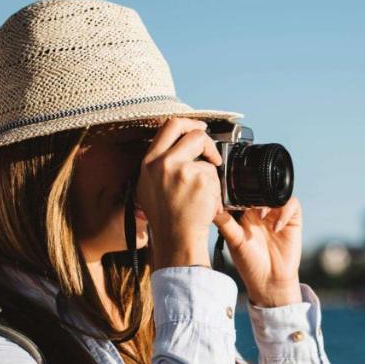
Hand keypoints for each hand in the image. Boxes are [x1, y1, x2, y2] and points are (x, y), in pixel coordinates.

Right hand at [135, 118, 223, 268]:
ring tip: (200, 197)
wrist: (177, 239)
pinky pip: (215, 177)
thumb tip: (178, 145)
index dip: (189, 124)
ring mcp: (182, 170)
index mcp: (149, 162)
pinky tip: (205, 204)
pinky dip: (215, 191)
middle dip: (207, 141)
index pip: (169, 126)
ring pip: (207, 161)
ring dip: (210, 177)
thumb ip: (159, 164)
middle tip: (213, 154)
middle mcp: (163, 163)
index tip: (199, 129)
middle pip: (192, 134)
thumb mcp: (149, 186)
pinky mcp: (199, 180)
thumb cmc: (166, 218)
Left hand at [215, 197, 303, 306]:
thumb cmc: (249, 263)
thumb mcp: (234, 240)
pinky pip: (292, 204)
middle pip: (261, 189)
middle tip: (250, 206)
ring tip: (262, 215)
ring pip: (277, 194)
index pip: (243, 193)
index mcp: (245, 214)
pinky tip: (276, 228)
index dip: (240, 190)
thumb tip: (211, 207)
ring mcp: (277, 215)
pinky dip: (285, 211)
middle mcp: (261, 211)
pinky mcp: (292, 220)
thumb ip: (225, 222)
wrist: (270, 280)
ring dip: (270, 201)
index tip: (235, 195)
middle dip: (256, 193)